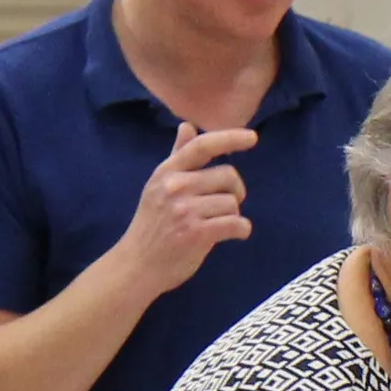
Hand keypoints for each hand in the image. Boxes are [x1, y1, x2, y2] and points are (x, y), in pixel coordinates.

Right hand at [112, 121, 256, 298]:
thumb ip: (177, 157)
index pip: (202, 146)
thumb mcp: (158, 186)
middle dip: (236, 190)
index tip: (252, 138)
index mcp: (167, 171)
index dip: (230, 138)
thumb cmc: (152, 225)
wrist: (138, 264)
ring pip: (233, 202)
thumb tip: (187, 126)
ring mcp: (185, 209)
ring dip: (234, 214)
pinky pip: (236, 224)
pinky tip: (234, 234)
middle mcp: (175, 186)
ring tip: (219, 223)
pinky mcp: (196, 233)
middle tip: (227, 204)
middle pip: (228, 175)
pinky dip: (242, 230)